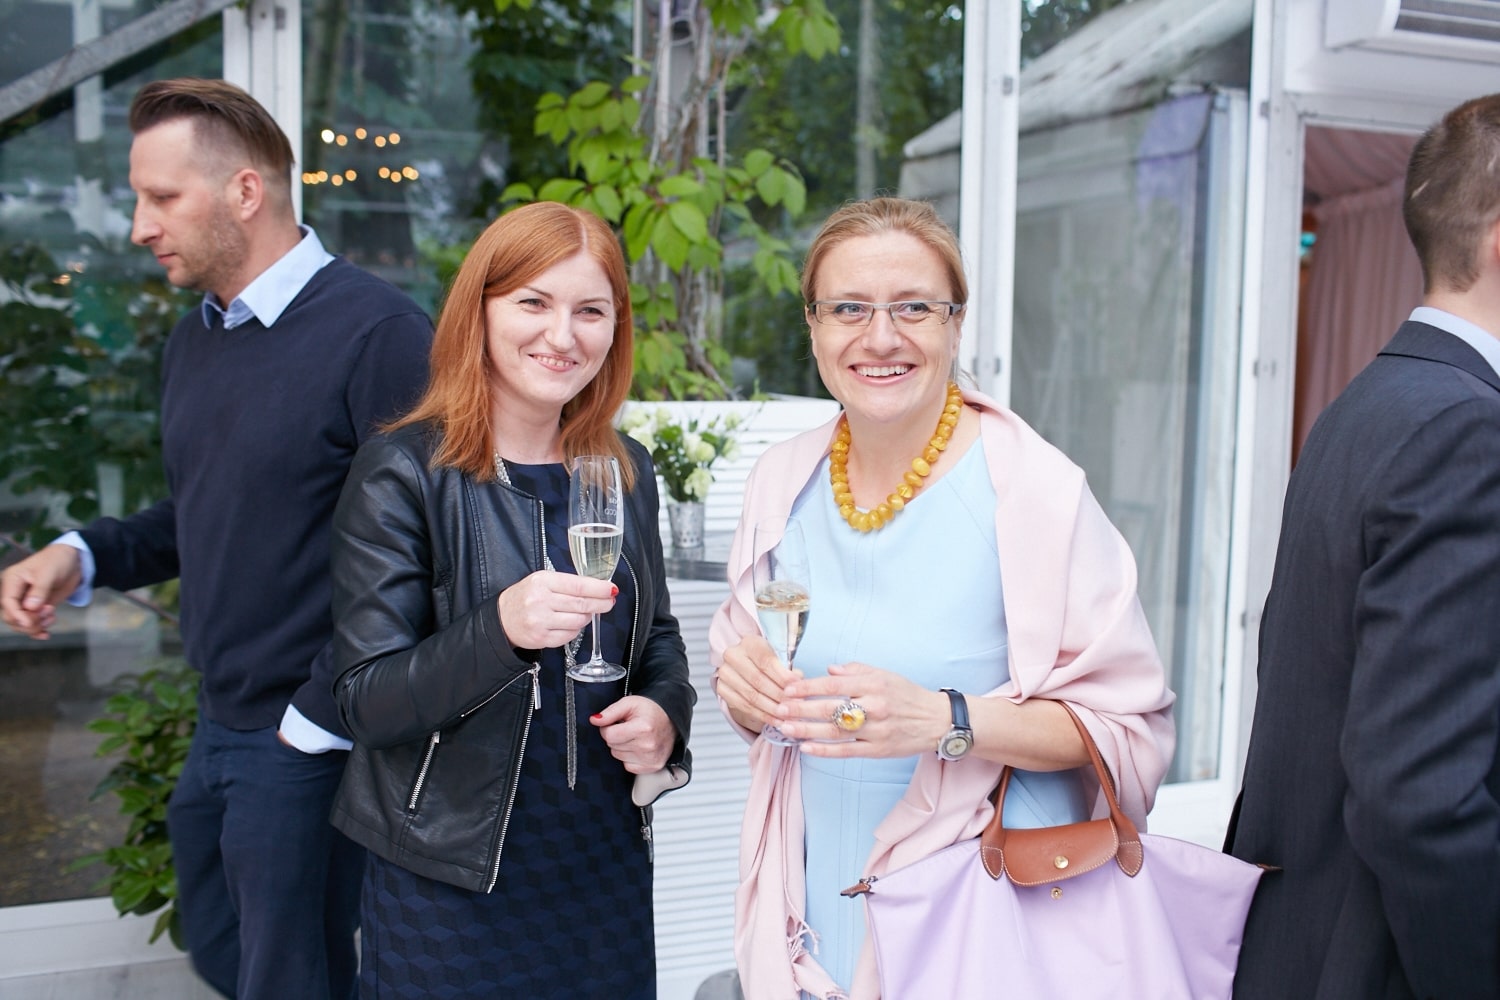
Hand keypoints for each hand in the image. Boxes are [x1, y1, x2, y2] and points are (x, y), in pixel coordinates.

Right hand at [0, 544, 83, 639]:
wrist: (73, 561)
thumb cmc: (57, 561)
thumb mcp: (49, 572)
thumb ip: (40, 590)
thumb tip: (30, 607)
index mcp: (12, 580)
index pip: (7, 603)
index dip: (17, 615)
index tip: (30, 622)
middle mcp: (15, 592)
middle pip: (10, 616)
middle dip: (28, 621)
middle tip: (47, 614)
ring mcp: (25, 602)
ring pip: (20, 623)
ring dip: (35, 626)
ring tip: (52, 615)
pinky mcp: (36, 608)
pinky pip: (31, 624)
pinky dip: (38, 630)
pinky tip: (47, 632)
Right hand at [497, 570, 615, 650]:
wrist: (501, 619)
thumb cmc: (525, 597)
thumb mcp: (542, 581)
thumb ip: (567, 583)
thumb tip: (598, 588)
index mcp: (542, 581)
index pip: (578, 585)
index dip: (599, 588)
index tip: (611, 589)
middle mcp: (540, 601)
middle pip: (582, 604)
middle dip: (601, 604)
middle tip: (609, 602)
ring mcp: (541, 621)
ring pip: (579, 621)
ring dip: (587, 617)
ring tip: (584, 612)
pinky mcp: (542, 638)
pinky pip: (570, 635)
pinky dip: (575, 630)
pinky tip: (570, 624)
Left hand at [591, 695, 674, 773]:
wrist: (671, 719)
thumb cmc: (651, 711)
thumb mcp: (630, 703)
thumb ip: (610, 712)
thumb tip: (594, 720)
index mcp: (643, 728)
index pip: (609, 735)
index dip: (607, 727)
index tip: (616, 723)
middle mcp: (648, 746)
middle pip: (612, 746)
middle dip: (616, 736)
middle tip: (629, 728)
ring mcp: (651, 759)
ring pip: (618, 756)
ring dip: (622, 746)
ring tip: (635, 736)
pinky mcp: (652, 767)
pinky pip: (627, 766)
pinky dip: (630, 757)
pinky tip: (639, 747)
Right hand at [715, 634, 800, 731]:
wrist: (746, 665)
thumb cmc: (767, 661)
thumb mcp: (779, 658)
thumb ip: (788, 670)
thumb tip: (798, 682)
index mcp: (749, 643)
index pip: (766, 661)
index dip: (782, 676)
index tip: (797, 688)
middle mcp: (733, 656)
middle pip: (758, 680)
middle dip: (778, 696)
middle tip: (794, 706)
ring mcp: (725, 673)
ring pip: (751, 696)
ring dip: (772, 709)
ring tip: (787, 716)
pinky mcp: (722, 689)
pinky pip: (744, 706)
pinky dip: (762, 716)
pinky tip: (776, 720)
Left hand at [775, 661, 948, 757]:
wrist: (936, 720)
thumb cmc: (906, 695)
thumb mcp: (884, 675)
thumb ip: (855, 671)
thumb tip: (828, 671)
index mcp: (874, 684)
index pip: (834, 685)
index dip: (808, 687)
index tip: (788, 689)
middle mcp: (874, 707)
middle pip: (831, 708)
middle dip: (801, 709)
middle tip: (779, 709)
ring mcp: (875, 731)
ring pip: (835, 731)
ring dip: (807, 730)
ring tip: (785, 728)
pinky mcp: (878, 750)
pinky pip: (846, 752)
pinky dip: (825, 751)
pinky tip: (806, 748)